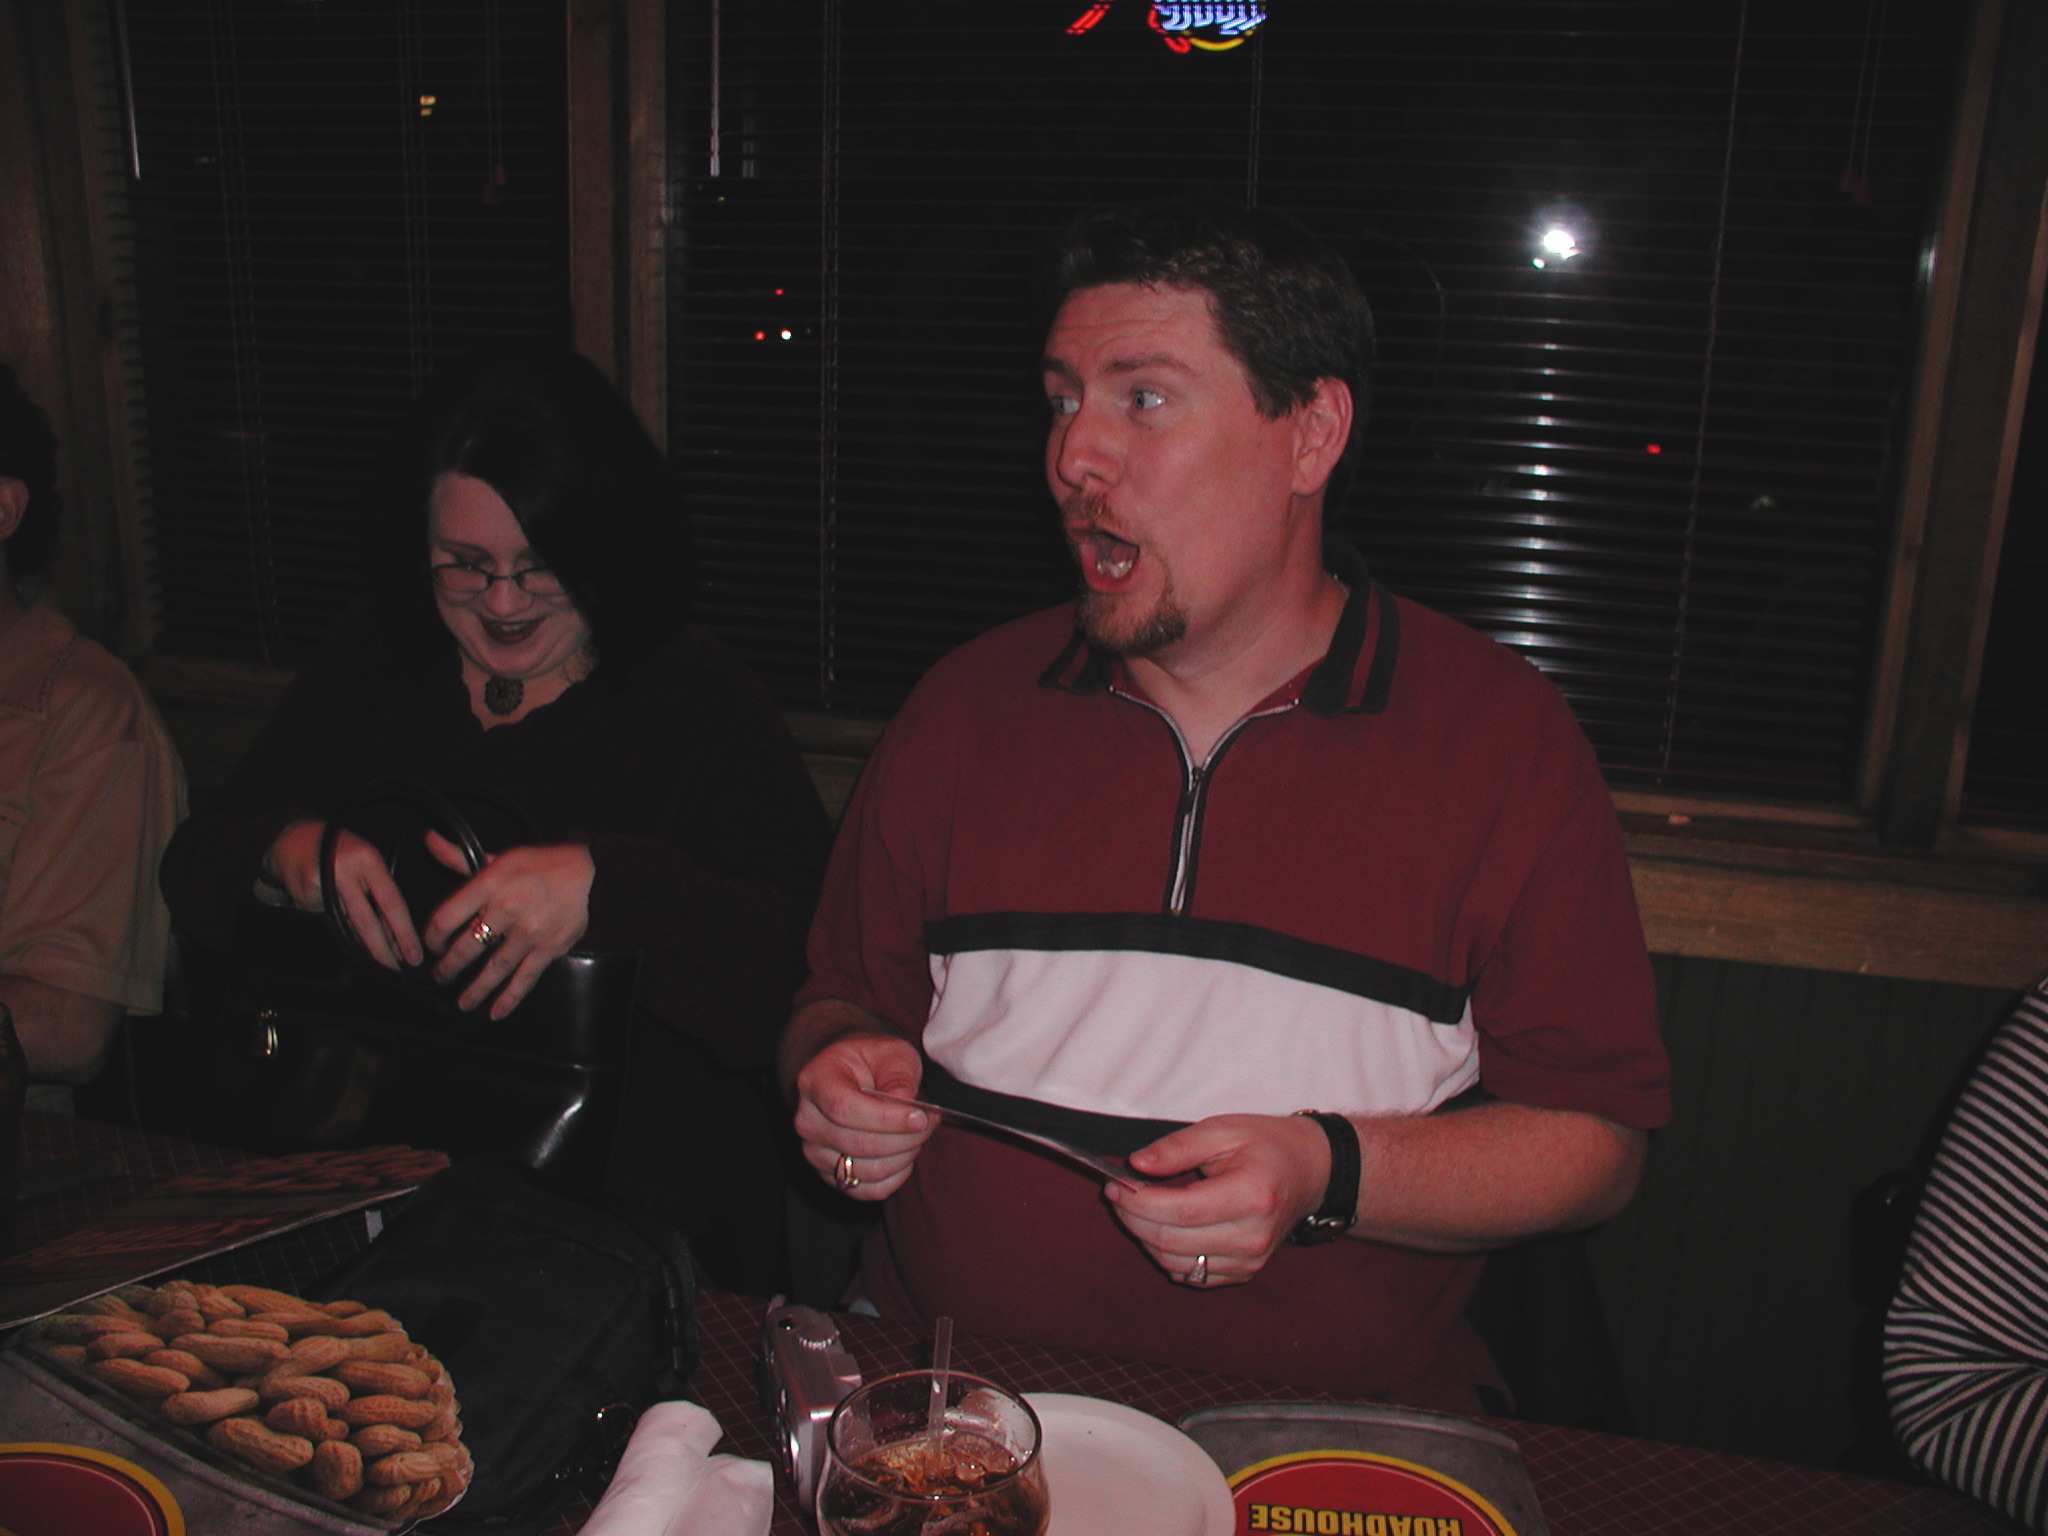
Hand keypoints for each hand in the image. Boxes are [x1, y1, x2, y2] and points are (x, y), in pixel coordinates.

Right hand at [262, 819, 421, 968]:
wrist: (294, 838)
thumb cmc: (340, 852)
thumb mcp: (367, 862)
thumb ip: (379, 893)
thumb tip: (393, 934)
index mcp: (368, 859)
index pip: (391, 901)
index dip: (403, 931)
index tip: (413, 953)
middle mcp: (345, 870)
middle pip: (366, 920)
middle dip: (382, 950)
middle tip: (395, 969)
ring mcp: (321, 883)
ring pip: (346, 924)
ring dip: (364, 944)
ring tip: (378, 955)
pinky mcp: (303, 894)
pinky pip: (326, 918)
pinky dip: (335, 920)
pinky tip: (332, 907)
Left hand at [421, 832, 594, 1017]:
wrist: (584, 871)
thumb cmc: (536, 864)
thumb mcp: (496, 857)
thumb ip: (458, 856)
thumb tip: (428, 840)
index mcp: (489, 884)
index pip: (446, 918)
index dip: (432, 937)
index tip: (431, 946)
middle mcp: (507, 908)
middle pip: (467, 946)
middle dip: (449, 967)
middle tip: (440, 977)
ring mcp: (530, 931)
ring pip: (494, 967)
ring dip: (475, 989)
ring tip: (463, 1002)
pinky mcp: (549, 947)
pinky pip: (525, 978)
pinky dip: (510, 998)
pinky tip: (496, 1012)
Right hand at [792, 1033, 933, 1200]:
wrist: (849, 1076)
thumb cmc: (871, 1061)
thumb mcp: (890, 1051)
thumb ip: (898, 1073)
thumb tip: (905, 1101)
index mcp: (815, 1082)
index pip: (843, 1109)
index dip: (885, 1118)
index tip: (920, 1117)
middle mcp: (807, 1121)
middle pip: (858, 1144)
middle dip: (904, 1139)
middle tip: (930, 1124)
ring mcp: (815, 1152)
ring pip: (867, 1170)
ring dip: (904, 1157)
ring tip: (919, 1135)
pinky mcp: (830, 1176)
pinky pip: (868, 1191)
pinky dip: (896, 1177)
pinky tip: (906, 1155)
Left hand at [1105, 1113, 1333, 1286]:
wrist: (1311, 1172)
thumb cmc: (1266, 1145)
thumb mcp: (1223, 1130)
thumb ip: (1177, 1146)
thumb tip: (1135, 1165)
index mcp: (1251, 1196)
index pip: (1178, 1211)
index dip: (1138, 1201)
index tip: (1114, 1183)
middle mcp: (1252, 1237)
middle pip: (1171, 1241)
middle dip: (1133, 1218)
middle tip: (1116, 1193)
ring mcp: (1250, 1261)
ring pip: (1175, 1263)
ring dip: (1145, 1237)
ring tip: (1137, 1207)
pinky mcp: (1245, 1273)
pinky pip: (1191, 1275)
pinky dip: (1167, 1254)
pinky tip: (1162, 1227)